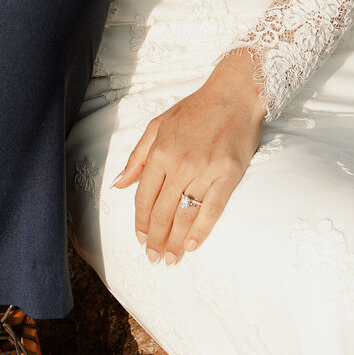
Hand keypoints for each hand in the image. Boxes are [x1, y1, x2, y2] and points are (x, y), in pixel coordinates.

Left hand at [112, 50, 264, 261]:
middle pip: (162, 212)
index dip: (140, 223)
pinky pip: (212, 209)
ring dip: (175, 242)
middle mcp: (180, 164)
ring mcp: (205, 170)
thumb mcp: (158, 125)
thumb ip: (137, 157)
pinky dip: (201, 230)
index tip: (140, 239)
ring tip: (170, 259)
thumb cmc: (195, 109)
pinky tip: (192, 246)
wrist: (234, 95)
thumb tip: (119, 184)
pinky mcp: (229, 175)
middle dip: (156, 239)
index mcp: (160, 152)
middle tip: (154, 259)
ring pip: (185, 215)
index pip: (144, 197)